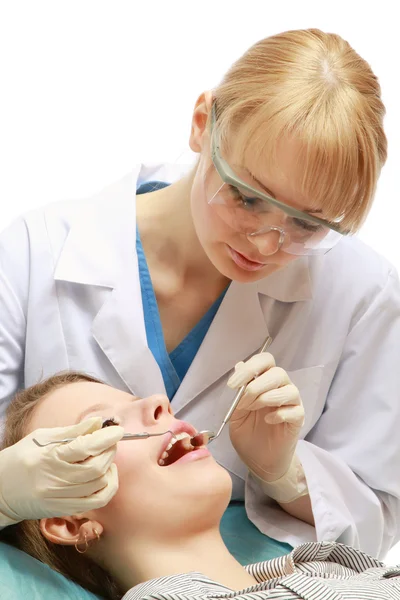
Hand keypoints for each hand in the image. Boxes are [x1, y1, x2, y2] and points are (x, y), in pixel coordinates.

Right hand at [0, 417, 123, 525]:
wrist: (0, 492)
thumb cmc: (19, 459)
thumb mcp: (41, 437)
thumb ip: (72, 431)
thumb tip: (98, 423)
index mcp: (48, 458)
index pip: (84, 448)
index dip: (106, 438)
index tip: (117, 430)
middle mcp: (55, 481)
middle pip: (96, 468)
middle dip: (110, 451)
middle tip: (110, 441)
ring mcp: (60, 498)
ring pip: (99, 485)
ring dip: (110, 468)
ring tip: (106, 457)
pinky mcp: (64, 510)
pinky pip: (96, 502)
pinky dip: (108, 487)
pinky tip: (105, 476)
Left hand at [228, 353, 303, 482]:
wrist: (259, 460)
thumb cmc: (248, 434)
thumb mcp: (236, 412)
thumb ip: (238, 391)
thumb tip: (239, 365)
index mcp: (264, 381)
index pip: (265, 360)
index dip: (250, 367)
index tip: (233, 384)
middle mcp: (281, 388)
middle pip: (278, 373)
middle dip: (256, 385)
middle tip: (243, 403)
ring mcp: (292, 404)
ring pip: (289, 389)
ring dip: (267, 398)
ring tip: (254, 410)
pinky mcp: (298, 420)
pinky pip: (295, 410)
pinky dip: (280, 413)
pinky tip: (268, 420)